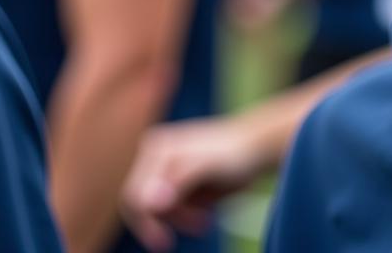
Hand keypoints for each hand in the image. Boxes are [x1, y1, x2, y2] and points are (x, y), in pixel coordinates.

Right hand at [120, 114, 272, 251]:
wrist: (256, 149)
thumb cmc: (235, 152)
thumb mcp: (209, 164)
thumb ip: (180, 178)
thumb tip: (149, 201)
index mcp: (158, 149)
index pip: (135, 195)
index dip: (145, 222)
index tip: (163, 242)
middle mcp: (155, 156)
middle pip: (141, 205)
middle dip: (165, 221)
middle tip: (192, 229)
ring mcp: (164, 169)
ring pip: (156, 211)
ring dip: (179, 219)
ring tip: (204, 220)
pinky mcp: (175, 181)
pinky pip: (169, 211)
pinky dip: (185, 217)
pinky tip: (205, 216)